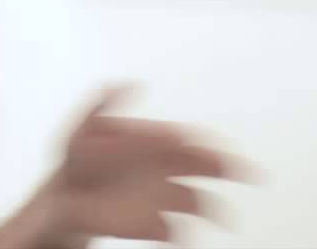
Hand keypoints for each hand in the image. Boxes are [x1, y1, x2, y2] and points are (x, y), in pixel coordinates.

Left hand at [32, 86, 247, 246]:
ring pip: (199, 203)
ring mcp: (162, 199)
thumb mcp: (86, 125)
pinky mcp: (153, 225)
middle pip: (206, 169)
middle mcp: (165, 171)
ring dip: (214, 210)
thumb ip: (104, 101)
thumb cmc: (80, 160)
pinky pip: (176, 232)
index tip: (228, 153)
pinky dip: (181, 236)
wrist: (66, 196)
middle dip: (227, 169)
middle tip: (250, 175)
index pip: (193, 142)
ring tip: (224, 217)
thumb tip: (128, 83)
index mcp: (156, 145)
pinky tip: (176, 235)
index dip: (211, 147)